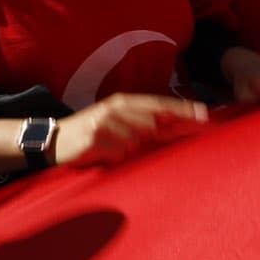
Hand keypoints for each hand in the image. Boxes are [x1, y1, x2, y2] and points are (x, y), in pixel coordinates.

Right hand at [52, 94, 209, 166]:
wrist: (54, 139)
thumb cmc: (92, 133)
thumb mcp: (117, 121)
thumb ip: (143, 123)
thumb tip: (176, 126)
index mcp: (123, 102)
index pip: (160, 104)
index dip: (183, 109)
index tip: (205, 114)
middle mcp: (116, 108)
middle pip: (155, 119)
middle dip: (172, 127)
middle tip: (186, 131)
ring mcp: (106, 122)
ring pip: (137, 139)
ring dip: (131, 148)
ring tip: (113, 148)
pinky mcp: (96, 138)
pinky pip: (119, 152)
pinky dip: (116, 157)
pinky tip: (104, 155)